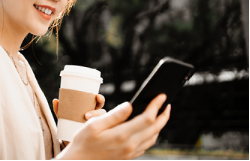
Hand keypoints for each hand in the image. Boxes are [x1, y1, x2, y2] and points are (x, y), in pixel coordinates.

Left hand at [53, 94, 106, 148]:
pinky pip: (100, 131)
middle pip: (103, 110)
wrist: (69, 141)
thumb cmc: (69, 125)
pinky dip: (99, 130)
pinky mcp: (97, 133)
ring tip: (86, 120)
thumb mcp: (64, 117)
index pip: (99, 102)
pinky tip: (93, 130)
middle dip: (99, 111)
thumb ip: (59, 110)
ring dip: (96, 119)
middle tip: (87, 114)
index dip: (100, 98)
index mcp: (91, 109)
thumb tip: (55, 100)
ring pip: (102, 120)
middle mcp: (97, 117)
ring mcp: (98, 125)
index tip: (96, 96)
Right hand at [56, 94, 170, 159]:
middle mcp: (130, 145)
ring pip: (153, 138)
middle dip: (163, 114)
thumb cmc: (84, 141)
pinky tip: (149, 128)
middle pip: (155, 128)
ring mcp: (130, 152)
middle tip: (166, 103)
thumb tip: (130, 105)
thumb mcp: (94, 124)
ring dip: (160, 125)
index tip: (161, 95)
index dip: (156, 105)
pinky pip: (146, 145)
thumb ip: (114, 115)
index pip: (147, 119)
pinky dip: (152, 134)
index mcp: (122, 135)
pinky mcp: (129, 156)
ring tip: (161, 113)